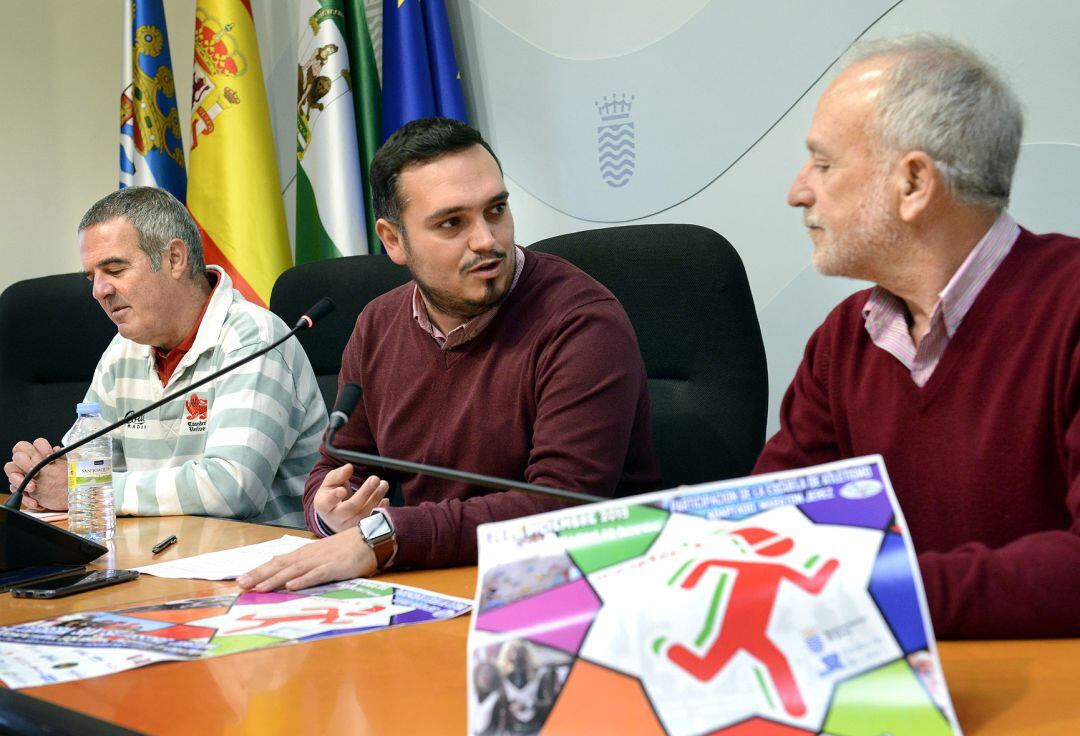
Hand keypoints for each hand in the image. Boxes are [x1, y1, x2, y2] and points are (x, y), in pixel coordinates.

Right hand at [6, 438, 67, 510]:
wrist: (69, 494)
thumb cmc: (66, 477)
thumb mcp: (66, 466)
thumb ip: (61, 456)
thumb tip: (57, 449)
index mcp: (37, 455)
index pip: (28, 445)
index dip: (38, 447)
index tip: (49, 455)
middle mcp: (27, 464)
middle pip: (17, 457)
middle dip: (24, 462)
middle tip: (35, 471)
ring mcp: (23, 477)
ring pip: (12, 474)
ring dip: (20, 481)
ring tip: (33, 487)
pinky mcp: (23, 490)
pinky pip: (17, 492)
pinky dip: (26, 498)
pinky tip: (36, 502)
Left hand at [236, 527, 377, 591]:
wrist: (369, 538)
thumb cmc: (346, 548)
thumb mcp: (321, 555)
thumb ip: (305, 564)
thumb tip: (286, 574)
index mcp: (304, 553)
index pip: (277, 562)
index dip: (259, 571)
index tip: (241, 579)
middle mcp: (308, 556)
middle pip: (280, 566)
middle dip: (259, 575)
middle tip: (241, 585)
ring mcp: (321, 561)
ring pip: (293, 571)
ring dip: (275, 579)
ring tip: (259, 588)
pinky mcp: (334, 567)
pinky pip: (317, 575)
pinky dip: (303, 580)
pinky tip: (291, 586)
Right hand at [313, 463, 388, 532]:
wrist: (334, 516)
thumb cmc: (331, 496)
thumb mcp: (329, 484)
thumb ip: (337, 475)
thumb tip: (348, 468)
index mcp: (324, 505)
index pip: (328, 502)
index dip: (334, 497)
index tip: (342, 490)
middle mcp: (336, 518)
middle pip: (351, 508)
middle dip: (364, 493)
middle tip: (374, 479)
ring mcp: (349, 526)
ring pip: (364, 514)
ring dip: (376, 498)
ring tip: (383, 484)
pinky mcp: (361, 530)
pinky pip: (373, 521)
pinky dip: (380, 510)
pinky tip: (385, 499)